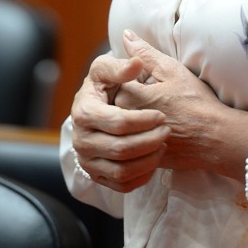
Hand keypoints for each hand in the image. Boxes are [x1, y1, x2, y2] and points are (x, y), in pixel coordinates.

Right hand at [70, 50, 169, 192]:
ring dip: (148, 160)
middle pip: (121, 149)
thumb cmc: (107, 84)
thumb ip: (121, 65)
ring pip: (121, 171)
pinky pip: (121, 185)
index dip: (143, 121)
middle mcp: (81, 139)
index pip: (117, 122)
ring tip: (162, 145)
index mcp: (84, 112)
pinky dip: (141, 176)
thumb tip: (136, 63)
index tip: (161, 116)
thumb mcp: (109, 68)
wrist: (98, 106)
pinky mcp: (96, 175)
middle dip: (149, 141)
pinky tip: (154, 160)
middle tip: (167, 131)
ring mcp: (87, 160)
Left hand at [115, 30, 247, 179]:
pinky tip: (166, 128)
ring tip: (166, 113)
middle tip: (163, 98)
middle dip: (136, 95)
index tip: (156, 82)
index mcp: (128, 97)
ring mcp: (132, 140)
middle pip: (119, 100)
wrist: (214, 138)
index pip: (119, 79)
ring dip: (139, 114)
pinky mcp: (140, 155)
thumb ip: (144, 52)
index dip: (138, 77)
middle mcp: (125, 121)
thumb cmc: (195, 101)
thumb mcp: (170, 69)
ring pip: (126, 120)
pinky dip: (145, 132)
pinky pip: (134, 139)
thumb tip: (125, 35)